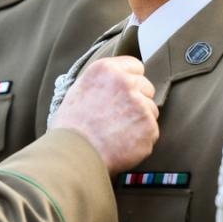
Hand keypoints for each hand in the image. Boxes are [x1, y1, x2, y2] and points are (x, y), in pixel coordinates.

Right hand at [51, 57, 159, 172]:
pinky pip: (152, 131)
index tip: (125, 92)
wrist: (74, 155)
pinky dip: (141, 140)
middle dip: (138, 100)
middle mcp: (126, 82)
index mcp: (107, 69)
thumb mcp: (79, 90)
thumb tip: (119, 80)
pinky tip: (123, 144)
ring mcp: (140, 104)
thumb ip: (103, 81)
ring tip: (117, 133)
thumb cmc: (71, 127)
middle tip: (119, 117)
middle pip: (147, 87)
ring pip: (151, 110)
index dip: (131, 80)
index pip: (136, 66)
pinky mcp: (149, 127)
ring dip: (140, 121)